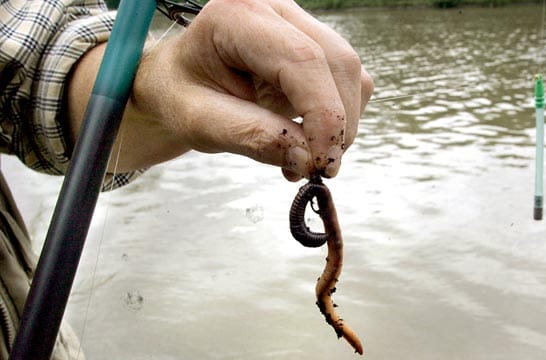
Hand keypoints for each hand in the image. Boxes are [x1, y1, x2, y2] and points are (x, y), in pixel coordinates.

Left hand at [121, 0, 372, 179]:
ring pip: (350, 74)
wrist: (179, 83)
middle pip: (338, 63)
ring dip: (340, 125)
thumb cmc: (180, 96)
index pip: (303, 59)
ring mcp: (300, 25)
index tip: (320, 163)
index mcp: (238, 15)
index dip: (323, 114)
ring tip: (304, 158)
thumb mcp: (199, 122)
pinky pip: (348, 83)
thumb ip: (250, 136)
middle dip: (337, 124)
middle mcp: (277, 10)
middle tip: (318, 170)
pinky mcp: (316, 47)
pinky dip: (337, 119)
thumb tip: (307, 159)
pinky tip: (307, 140)